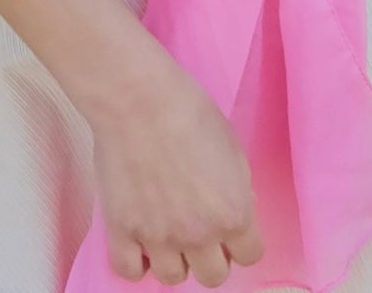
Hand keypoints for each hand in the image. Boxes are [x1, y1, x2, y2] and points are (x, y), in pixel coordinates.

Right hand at [88, 56, 264, 286]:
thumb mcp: (231, 148)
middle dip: (208, 255)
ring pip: (173, 278)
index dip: (238, 241)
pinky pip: (129, 271)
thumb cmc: (186, 109)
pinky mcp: (122, 228)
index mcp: (233, 214)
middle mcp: (199, 234)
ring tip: (163, 231)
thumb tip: (233, 213)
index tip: (225, 226)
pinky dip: (135, 262)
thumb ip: (237, 190)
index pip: (249, 256)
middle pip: (213, 276)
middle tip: (194, 229)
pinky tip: (137, 240)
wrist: (135, 95)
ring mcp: (158, 235)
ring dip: (172, 259)